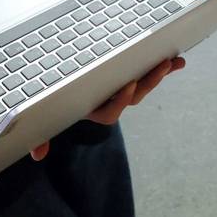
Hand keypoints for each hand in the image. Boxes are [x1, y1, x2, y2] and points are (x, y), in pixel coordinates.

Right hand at [30, 57, 185, 160]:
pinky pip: (147, 74)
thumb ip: (41, 138)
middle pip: (134, 96)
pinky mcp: (128, 75)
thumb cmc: (54, 104)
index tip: (129, 85)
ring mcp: (121, 89)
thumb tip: (38, 155)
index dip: (121, 101)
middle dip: (149, 82)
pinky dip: (162, 68)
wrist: (61, 93)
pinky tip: (178, 61)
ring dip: (160, 74)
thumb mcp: (47, 120)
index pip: (111, 113)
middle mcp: (109, 101)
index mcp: (93, 110)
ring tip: (175, 62)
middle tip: (163, 66)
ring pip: (143, 84)